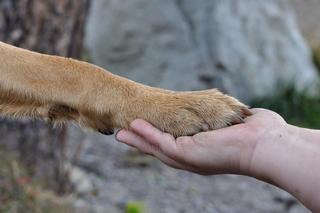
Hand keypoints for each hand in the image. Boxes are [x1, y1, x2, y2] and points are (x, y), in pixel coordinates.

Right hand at [116, 108, 286, 175]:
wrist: (266, 144)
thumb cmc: (258, 134)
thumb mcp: (235, 123)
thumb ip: (229, 117)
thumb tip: (239, 111)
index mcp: (202, 151)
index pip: (175, 144)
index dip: (159, 137)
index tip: (146, 129)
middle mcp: (193, 157)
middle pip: (161, 149)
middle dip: (142, 142)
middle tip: (123, 134)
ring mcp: (188, 158)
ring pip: (156, 149)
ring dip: (138, 140)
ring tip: (122, 132)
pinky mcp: (187, 154)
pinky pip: (161, 143)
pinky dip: (146, 135)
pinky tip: (133, 127)